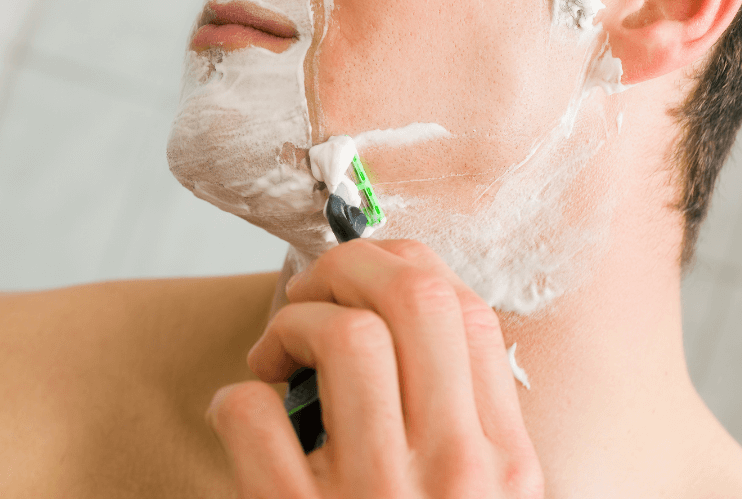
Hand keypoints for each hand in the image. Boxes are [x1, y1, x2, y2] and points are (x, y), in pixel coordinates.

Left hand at [204, 239, 543, 498]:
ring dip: (290, 324)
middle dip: (348, 265)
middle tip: (311, 292)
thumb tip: (406, 328)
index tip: (363, 281)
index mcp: (507, 465)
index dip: (405, 269)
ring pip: (342, 337)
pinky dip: (234, 399)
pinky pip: (254, 416)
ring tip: (275, 358)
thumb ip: (464, 427)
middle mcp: (457, 476)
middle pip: (414, 296)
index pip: (470, 312)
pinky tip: (242, 415)